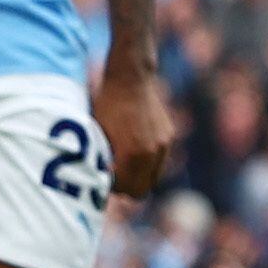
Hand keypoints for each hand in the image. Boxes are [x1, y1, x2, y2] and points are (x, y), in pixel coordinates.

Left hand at [94, 53, 170, 199]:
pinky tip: (134, 150)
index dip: (111, 187)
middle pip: (141, 190)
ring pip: (152, 177)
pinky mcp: (168, 136)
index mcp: (133, 154)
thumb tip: (100, 179)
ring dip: (138, 176)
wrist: (131, 77)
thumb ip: (103, 160)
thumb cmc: (108, 105)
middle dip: (126, 187)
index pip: (125, 188)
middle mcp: (152, 152)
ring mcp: (163, 145)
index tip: (102, 178)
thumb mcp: (99, 133)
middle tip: (112, 176)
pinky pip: (158, 162)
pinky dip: (147, 163)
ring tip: (123, 163)